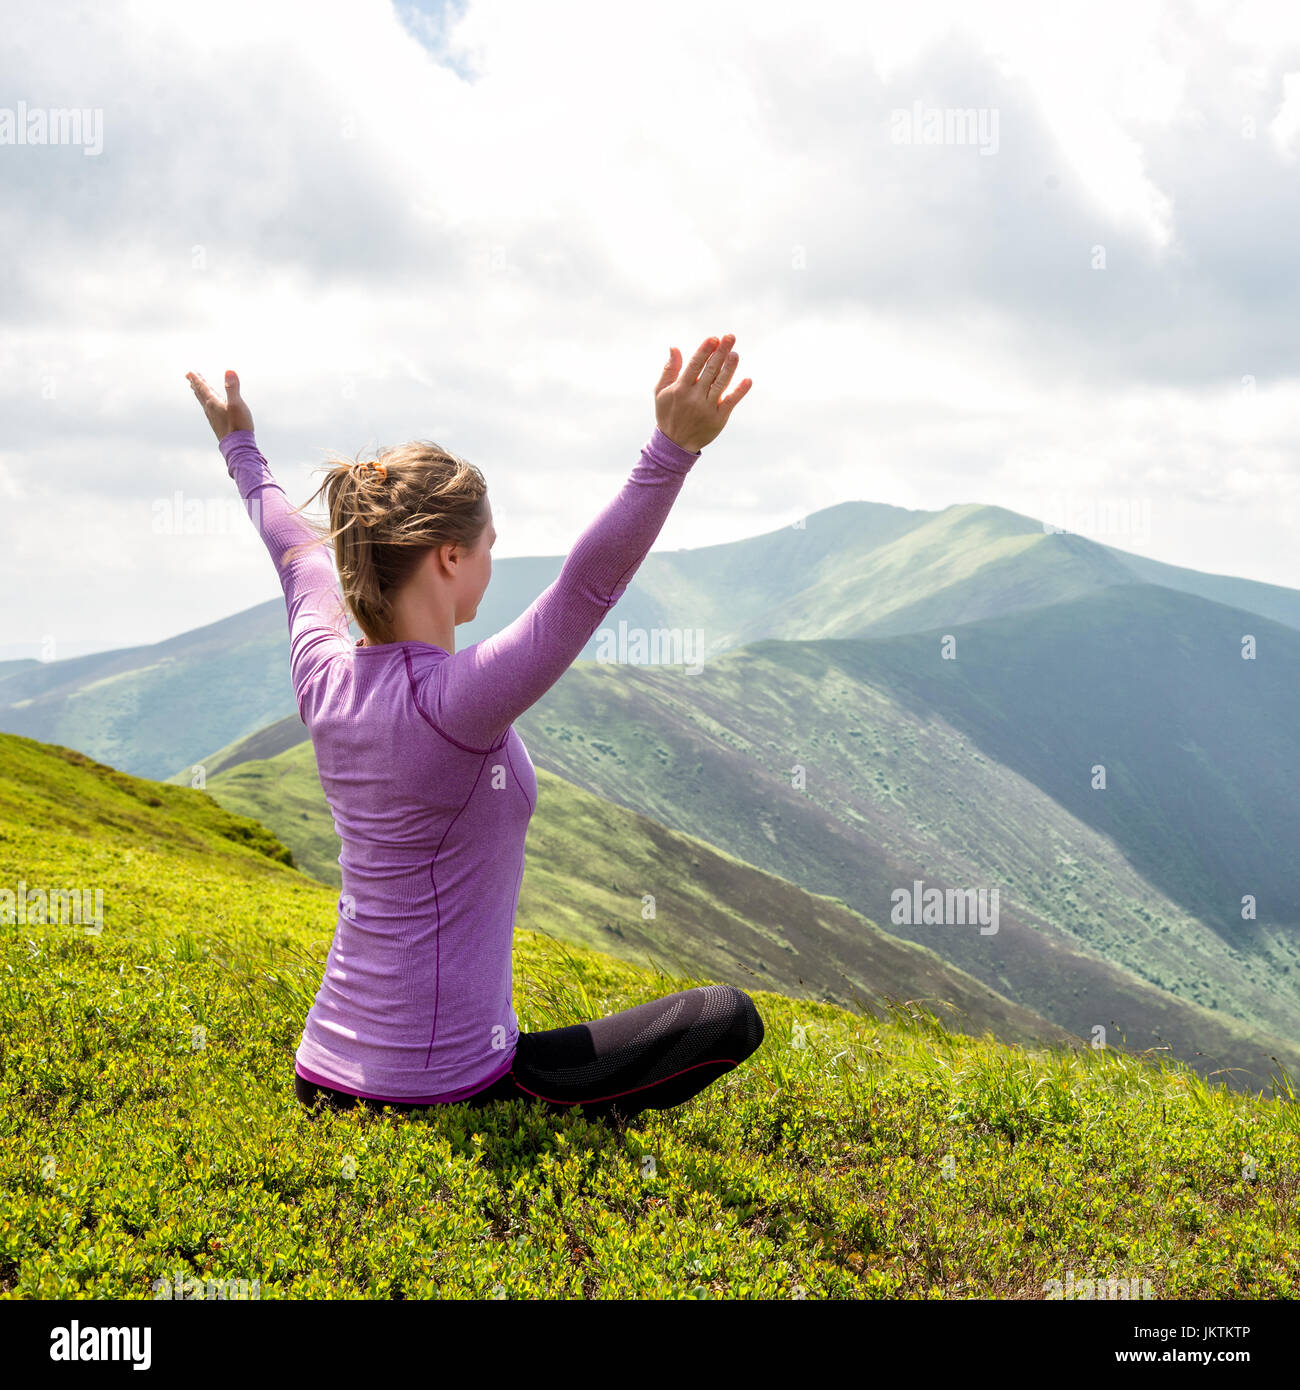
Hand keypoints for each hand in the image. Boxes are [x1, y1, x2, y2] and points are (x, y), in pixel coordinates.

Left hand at [186, 368, 253, 440]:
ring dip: (199, 393)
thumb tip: (229, 371)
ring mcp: (213, 418)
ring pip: (203, 402)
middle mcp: (210, 409)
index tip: (190, 371)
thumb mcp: (237, 404)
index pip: (203, 387)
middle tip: (188, 376)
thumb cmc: (238, 425)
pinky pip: (208, 409)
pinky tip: (208, 406)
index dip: (196, 378)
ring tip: (195, 388)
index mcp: (213, 402)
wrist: (238, 447)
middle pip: (200, 393)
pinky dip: (205, 403)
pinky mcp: (217, 424)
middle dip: (195, 383)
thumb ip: (233, 388)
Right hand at [653, 333, 750, 452]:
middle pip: (710, 370)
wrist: (675, 444)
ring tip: (735, 354)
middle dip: (721, 352)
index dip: (705, 350)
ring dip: (729, 367)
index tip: (714, 338)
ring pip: (721, 383)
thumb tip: (674, 347)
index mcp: (680, 389)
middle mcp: (694, 397)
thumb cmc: (668, 414)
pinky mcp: (718, 419)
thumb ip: (669, 369)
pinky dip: (740, 391)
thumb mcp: (661, 392)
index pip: (695, 364)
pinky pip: (730, 402)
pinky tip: (748, 380)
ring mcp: (707, 408)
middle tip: (730, 337)